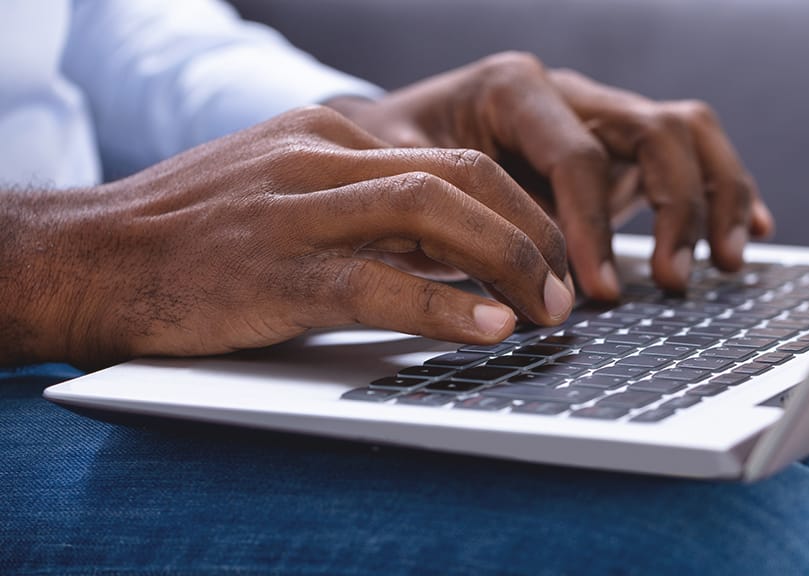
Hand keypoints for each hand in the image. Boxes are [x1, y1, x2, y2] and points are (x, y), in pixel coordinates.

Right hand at [0, 107, 571, 366]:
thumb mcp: (283, 195)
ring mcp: (296, 210)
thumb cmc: (190, 236)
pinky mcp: (277, 271)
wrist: (86, 258)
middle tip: (566, 287)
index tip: (547, 254)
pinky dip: (446, 305)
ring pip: (432, 212)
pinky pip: (380, 282)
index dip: (517, 210)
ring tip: (547, 309)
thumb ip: (360, 211)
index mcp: (326, 135)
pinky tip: (490, 327)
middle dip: (531, 231)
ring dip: (508, 260)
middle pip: (460, 176)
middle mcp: (319, 158)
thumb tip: (448, 253)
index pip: (451, 160)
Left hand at [327, 52, 773, 299]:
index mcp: (513, 88)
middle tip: (669, 281)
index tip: (594, 291)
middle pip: (655, 128)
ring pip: (689, 131)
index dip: (591, 226)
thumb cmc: (392, 162)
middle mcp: (569, 94)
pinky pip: (692, 155)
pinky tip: (748, 231)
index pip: (576, 154)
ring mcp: (601, 118)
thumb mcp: (400, 180)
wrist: (392, 142)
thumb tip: (510, 282)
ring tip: (725, 260)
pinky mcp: (620, 153)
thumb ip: (451, 218)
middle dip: (675, 208)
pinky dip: (725, 190)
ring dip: (716, 196)